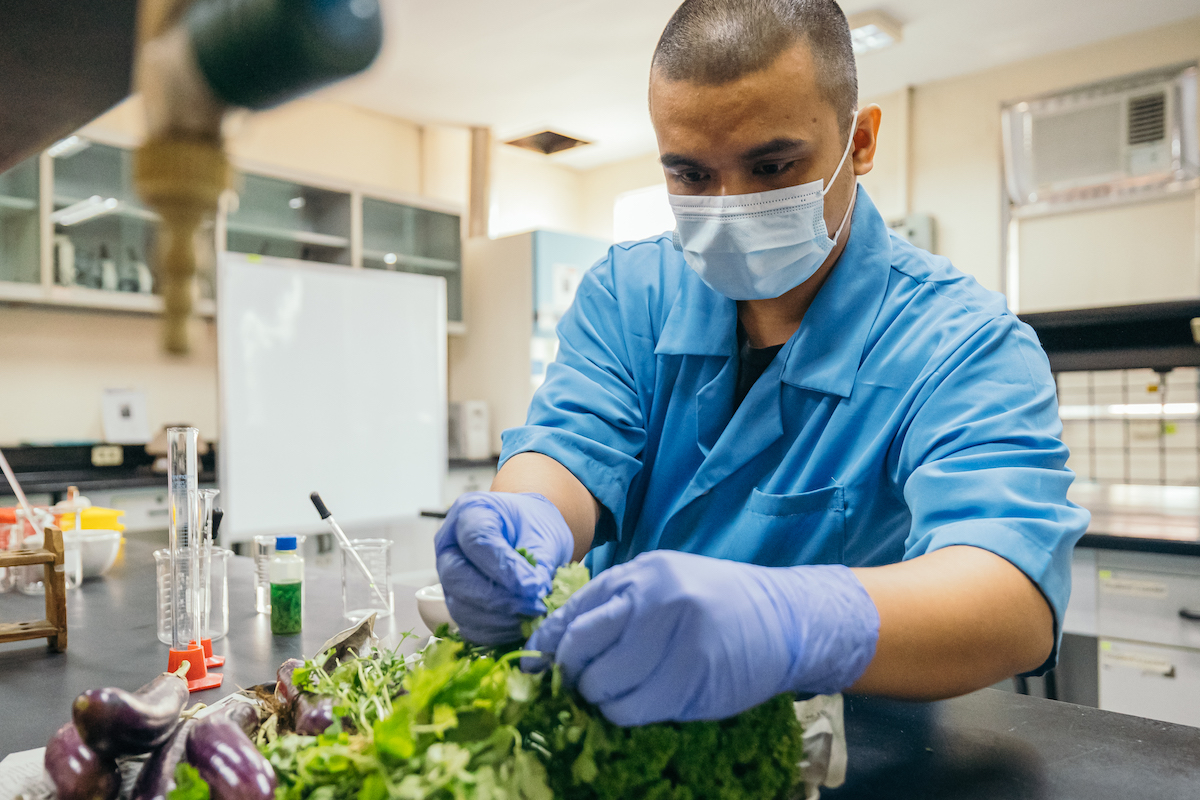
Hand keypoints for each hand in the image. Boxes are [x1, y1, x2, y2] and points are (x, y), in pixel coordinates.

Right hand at [435, 492, 573, 644]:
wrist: (527, 534)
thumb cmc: (533, 526)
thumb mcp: (542, 532)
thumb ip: (538, 560)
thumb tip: (534, 593)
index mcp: (469, 513)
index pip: (477, 542)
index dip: (504, 569)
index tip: (534, 587)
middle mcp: (449, 544)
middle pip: (458, 577)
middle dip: (498, 599)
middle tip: (535, 606)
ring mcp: (448, 576)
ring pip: (459, 606)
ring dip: (498, 620)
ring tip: (532, 616)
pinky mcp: (456, 602)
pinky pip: (467, 626)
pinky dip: (495, 633)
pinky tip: (522, 626)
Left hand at [524, 550, 878, 724]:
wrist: (784, 617)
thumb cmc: (716, 603)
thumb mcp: (664, 584)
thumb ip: (617, 605)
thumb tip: (555, 643)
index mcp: (641, 574)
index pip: (574, 612)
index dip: (547, 644)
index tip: (535, 666)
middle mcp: (655, 599)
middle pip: (581, 648)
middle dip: (572, 673)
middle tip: (581, 683)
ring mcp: (675, 639)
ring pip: (603, 685)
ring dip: (599, 698)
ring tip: (614, 694)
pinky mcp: (693, 678)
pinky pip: (633, 709)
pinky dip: (623, 714)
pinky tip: (636, 705)